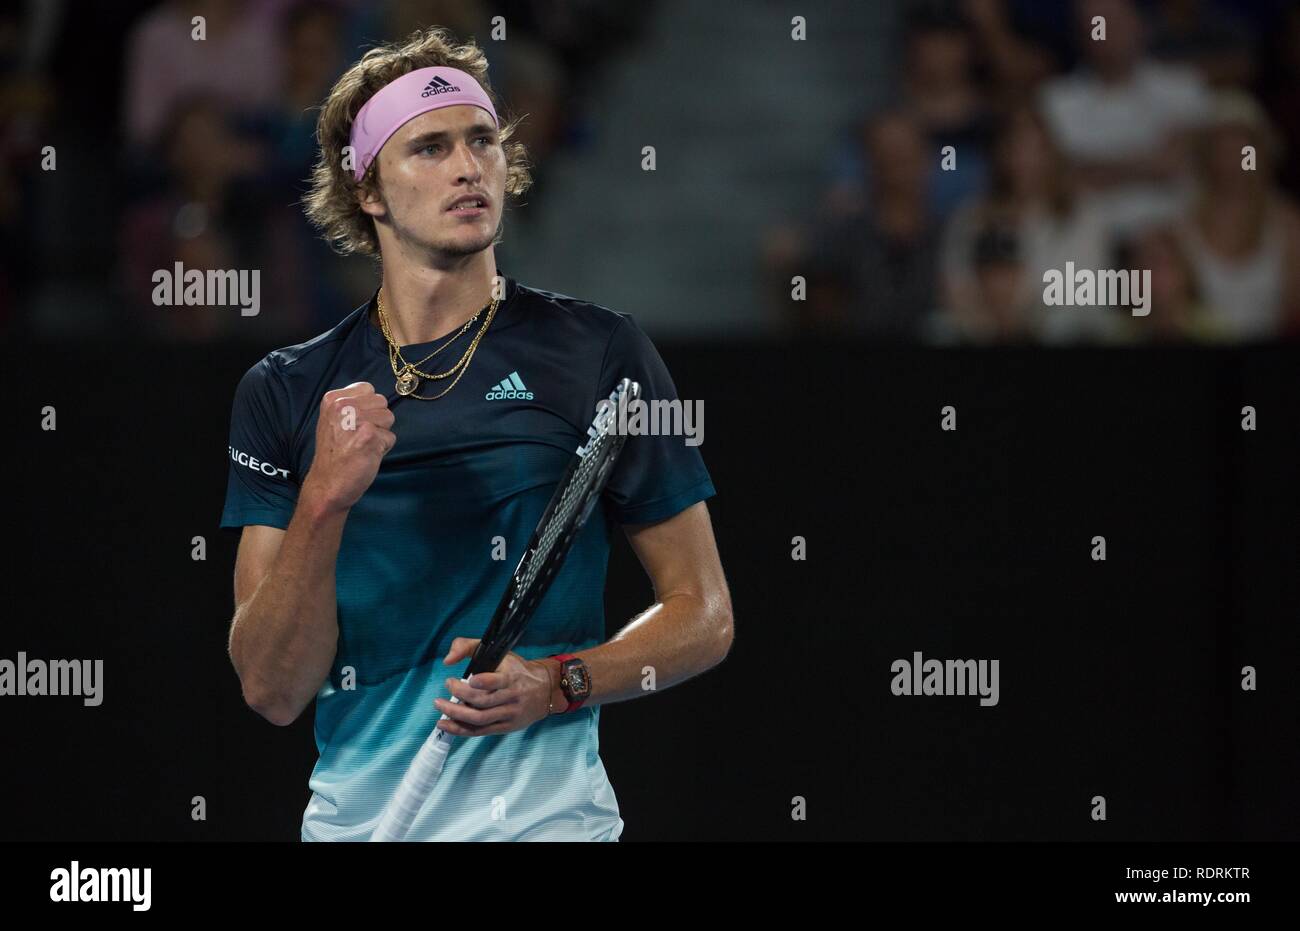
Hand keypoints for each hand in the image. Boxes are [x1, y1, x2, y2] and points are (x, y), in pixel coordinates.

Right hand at [301, 382, 394, 514]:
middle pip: (381, 402)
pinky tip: (366, 455)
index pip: (368, 389)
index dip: (368, 407)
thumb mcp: (333, 420)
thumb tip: (378, 400)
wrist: (327, 483)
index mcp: (333, 399)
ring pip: (389, 418)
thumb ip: (352, 405)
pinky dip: (383, 449)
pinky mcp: (370, 436)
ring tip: (362, 446)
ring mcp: (357, 420)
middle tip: (359, 437)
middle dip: (377, 420)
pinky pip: (390, 437)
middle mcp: (343, 405)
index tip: (354, 424)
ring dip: (381, 434)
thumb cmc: (334, 454)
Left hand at [433, 637, 556, 736]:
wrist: (545, 690)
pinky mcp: (506, 727)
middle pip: (482, 701)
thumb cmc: (517, 670)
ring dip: (456, 714)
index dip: (480, 682)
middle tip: (446, 687)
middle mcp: (511, 697)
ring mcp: (509, 714)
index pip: (496, 681)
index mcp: (511, 677)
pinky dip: (461, 729)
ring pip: (479, 719)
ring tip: (439, 706)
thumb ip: (469, 647)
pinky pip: (480, 731)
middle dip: (459, 696)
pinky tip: (446, 724)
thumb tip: (447, 660)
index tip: (464, 678)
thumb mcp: (500, 653)